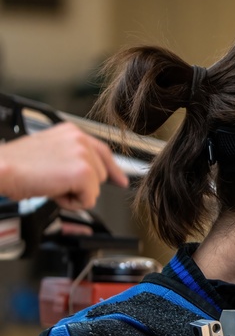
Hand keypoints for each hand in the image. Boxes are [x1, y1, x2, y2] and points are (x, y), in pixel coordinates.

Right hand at [0, 123, 128, 208]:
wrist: (2, 169)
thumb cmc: (18, 164)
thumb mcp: (50, 152)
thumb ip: (73, 158)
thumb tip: (91, 173)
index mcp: (72, 132)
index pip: (103, 152)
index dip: (113, 169)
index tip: (121, 181)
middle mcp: (81, 140)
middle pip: (101, 175)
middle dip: (80, 185)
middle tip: (53, 180)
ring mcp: (84, 155)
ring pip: (96, 189)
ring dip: (74, 193)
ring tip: (52, 183)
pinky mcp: (84, 173)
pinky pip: (89, 200)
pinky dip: (72, 203)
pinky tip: (54, 191)